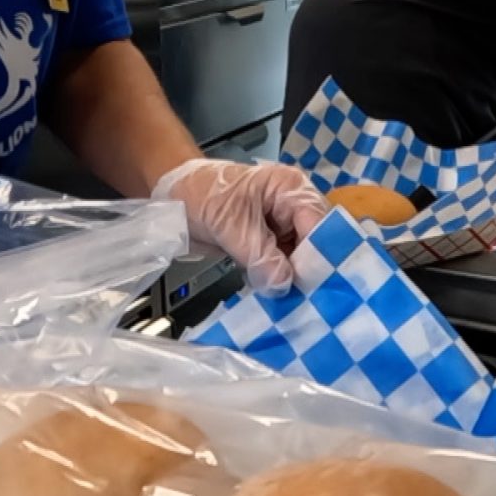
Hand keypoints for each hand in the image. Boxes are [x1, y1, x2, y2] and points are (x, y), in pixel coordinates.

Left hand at [152, 159, 328, 295]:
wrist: (174, 195)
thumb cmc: (201, 194)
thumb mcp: (230, 224)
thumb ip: (259, 255)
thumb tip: (283, 285)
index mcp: (291, 189)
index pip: (319, 225)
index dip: (321, 255)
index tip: (315, 286)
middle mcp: (294, 207)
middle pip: (316, 244)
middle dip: (309, 271)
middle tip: (308, 302)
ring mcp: (283, 227)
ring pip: (301, 258)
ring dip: (294, 280)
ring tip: (294, 306)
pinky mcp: (269, 244)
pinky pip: (282, 265)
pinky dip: (278, 280)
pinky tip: (278, 299)